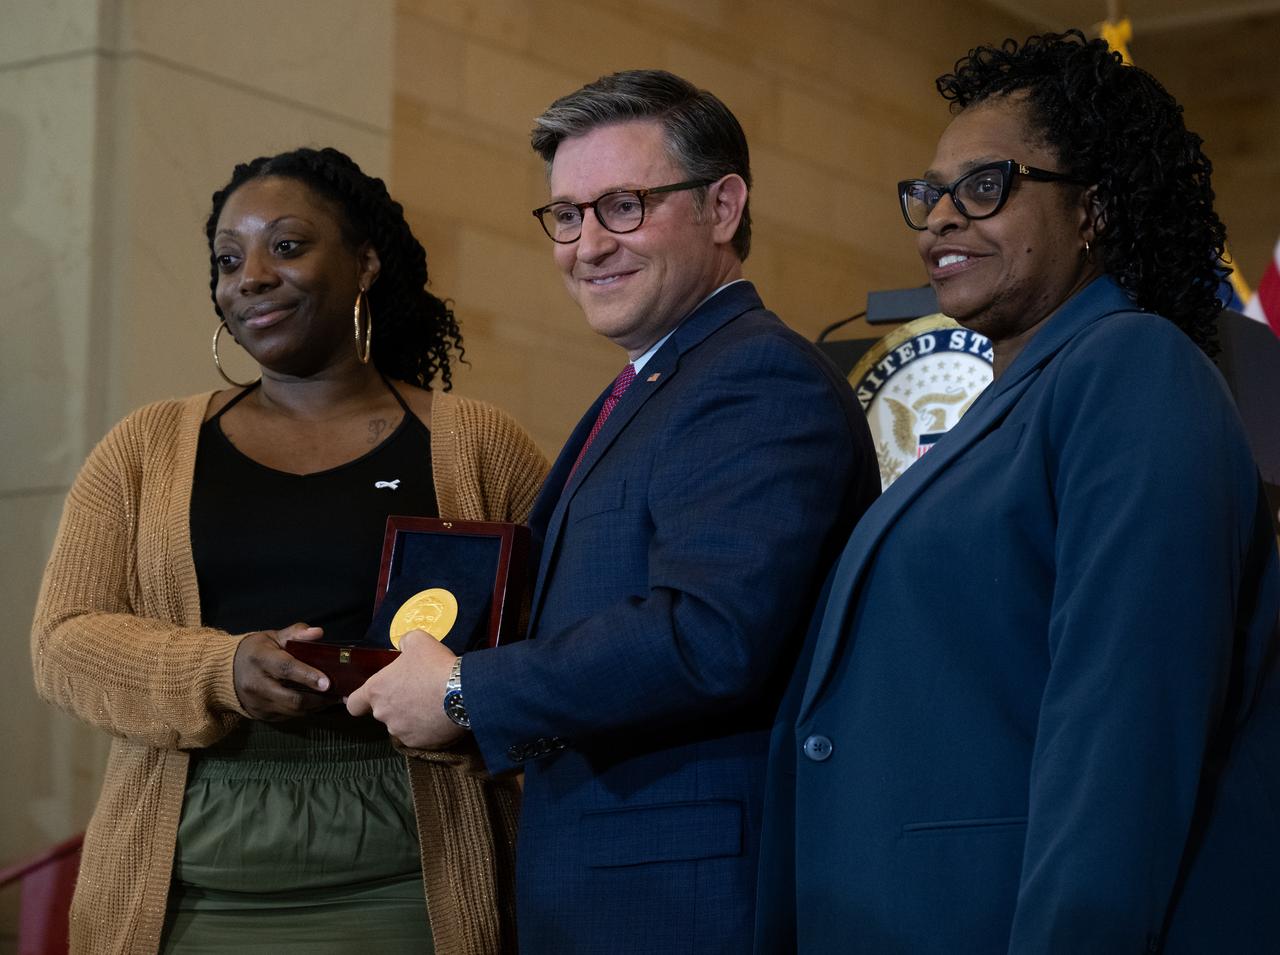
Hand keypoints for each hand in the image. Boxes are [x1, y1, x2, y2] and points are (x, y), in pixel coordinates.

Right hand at [233, 622, 331, 720]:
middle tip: (339, 693)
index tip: (328, 682)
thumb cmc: (256, 650)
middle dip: (318, 698)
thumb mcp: (273, 637)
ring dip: (315, 707)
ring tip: (333, 698)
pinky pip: (288, 716)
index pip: (285, 669)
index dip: (308, 676)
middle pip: (291, 698)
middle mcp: (256, 684)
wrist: (225, 672)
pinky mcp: (261, 715)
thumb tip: (318, 633)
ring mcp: (257, 703)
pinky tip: (317, 703)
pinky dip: (305, 711)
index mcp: (259, 659)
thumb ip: (296, 633)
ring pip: (292, 711)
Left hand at [346, 630, 464, 748]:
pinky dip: (427, 728)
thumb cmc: (435, 665)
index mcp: (376, 690)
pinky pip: (420, 735)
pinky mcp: (420, 743)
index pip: (353, 704)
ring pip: (402, 725)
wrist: (462, 691)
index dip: (358, 701)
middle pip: (384, 712)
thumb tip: (404, 647)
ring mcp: (401, 731)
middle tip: (418, 691)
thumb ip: (405, 643)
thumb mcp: (418, 641)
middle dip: (397, 704)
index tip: (367, 700)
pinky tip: (441, 716)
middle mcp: (384, 714)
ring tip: (433, 704)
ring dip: (412, 716)